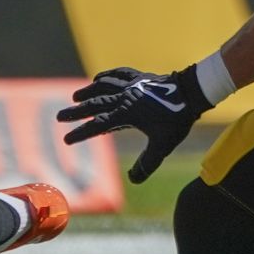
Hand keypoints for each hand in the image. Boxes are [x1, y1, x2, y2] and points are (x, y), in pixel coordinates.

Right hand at [57, 66, 212, 182]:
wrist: (193, 92)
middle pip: (95, 104)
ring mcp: (132, 85)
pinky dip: (106, 76)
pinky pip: (118, 74)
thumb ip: (147, 163)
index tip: (67, 140)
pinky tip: (97, 79)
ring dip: (87, 92)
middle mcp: (125, 97)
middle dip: (76, 112)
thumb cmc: (177, 119)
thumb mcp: (163, 145)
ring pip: (103, 86)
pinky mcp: (140, 77)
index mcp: (127, 114)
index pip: (98, 125)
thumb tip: (134, 180)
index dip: (81, 133)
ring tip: (75, 97)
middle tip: (60, 116)